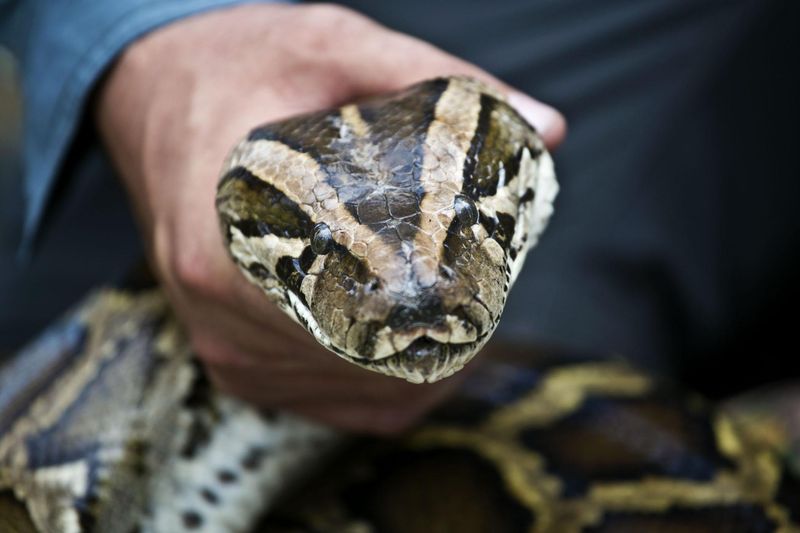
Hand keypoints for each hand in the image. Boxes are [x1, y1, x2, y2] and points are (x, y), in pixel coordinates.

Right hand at [95, 3, 565, 433]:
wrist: (153, 95)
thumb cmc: (236, 68)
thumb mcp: (331, 46)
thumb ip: (432, 78)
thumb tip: (547, 128)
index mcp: (223, 243)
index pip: (353, 317)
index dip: (434, 311)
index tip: (481, 285)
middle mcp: (217, 313)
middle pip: (362, 361)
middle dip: (436, 337)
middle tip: (483, 294)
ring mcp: (224, 347)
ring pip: (351, 391)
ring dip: (414, 364)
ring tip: (454, 316)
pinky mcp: (233, 362)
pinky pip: (326, 401)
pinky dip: (380, 386)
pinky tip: (410, 350)